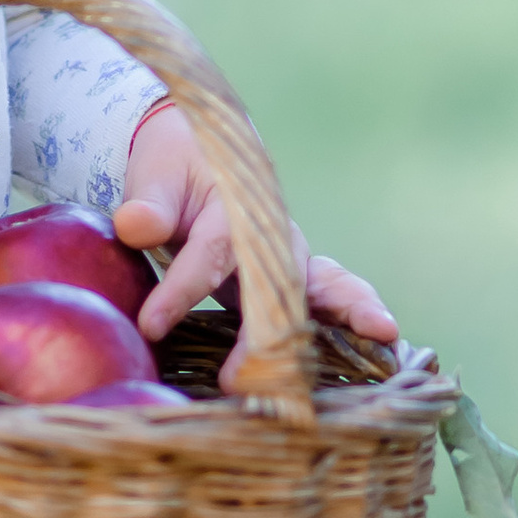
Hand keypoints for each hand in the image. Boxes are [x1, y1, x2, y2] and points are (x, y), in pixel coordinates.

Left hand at [114, 105, 395, 382]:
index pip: (210, 253)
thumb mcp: (156, 176)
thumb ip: (150, 203)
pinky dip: (354, 316)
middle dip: (272, 325)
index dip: (181, 290)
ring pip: (328, 281)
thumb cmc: (177, 167)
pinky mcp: (297, 275)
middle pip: (284, 273)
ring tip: (382, 335)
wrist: (204, 148)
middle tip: (253, 369)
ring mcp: (291, 253)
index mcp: (235, 206)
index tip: (150, 324)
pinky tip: (383, 346)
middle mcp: (273, 231)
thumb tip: (134, 225)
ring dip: (350, 311)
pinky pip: (332, 294)